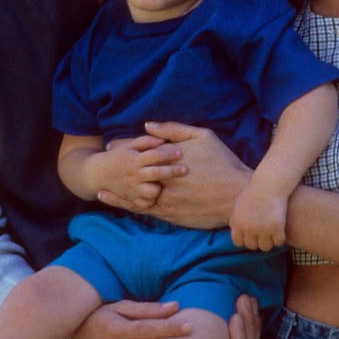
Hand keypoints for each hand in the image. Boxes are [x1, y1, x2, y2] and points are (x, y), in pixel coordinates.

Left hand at [100, 121, 250, 228]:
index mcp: (169, 157)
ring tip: (102, 190)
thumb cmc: (223, 163)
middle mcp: (164, 178)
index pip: (140, 151)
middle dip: (119, 167)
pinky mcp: (169, 214)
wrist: (236, 195)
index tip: (113, 146)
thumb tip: (148, 125)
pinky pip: (144, 209)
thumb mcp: (203, 137)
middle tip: (105, 163)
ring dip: (118, 191)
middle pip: (134, 172)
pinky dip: (128, 206)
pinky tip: (117, 205)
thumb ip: (175, 130)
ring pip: (136, 194)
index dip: (125, 148)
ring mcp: (165, 198)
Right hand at [100, 135, 185, 209]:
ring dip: (161, 188)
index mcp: (135, 159)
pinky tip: (159, 195)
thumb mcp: (129, 144)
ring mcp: (133, 188)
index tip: (180, 152)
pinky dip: (153, 200)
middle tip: (185, 169)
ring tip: (168, 185)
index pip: (153, 155)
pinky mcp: (132, 200)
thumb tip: (163, 139)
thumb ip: (146, 141)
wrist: (98, 174)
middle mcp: (134, 174)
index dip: (167, 153)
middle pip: (155, 173)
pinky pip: (146, 203)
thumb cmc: (119, 156)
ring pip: (152, 191)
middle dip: (171, 171)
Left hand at [231, 190, 287, 251]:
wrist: (270, 184)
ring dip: (269, 241)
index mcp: (238, 223)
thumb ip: (235, 217)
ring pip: (265, 247)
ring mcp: (264, 230)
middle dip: (257, 240)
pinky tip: (281, 230)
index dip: (245, 239)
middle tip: (263, 233)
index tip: (251, 234)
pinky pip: (279, 242)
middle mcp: (249, 229)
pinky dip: (280, 238)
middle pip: (252, 246)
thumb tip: (233, 228)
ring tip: (272, 234)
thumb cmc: (254, 191)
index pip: (238, 242)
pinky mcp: (277, 228)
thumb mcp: (239, 203)